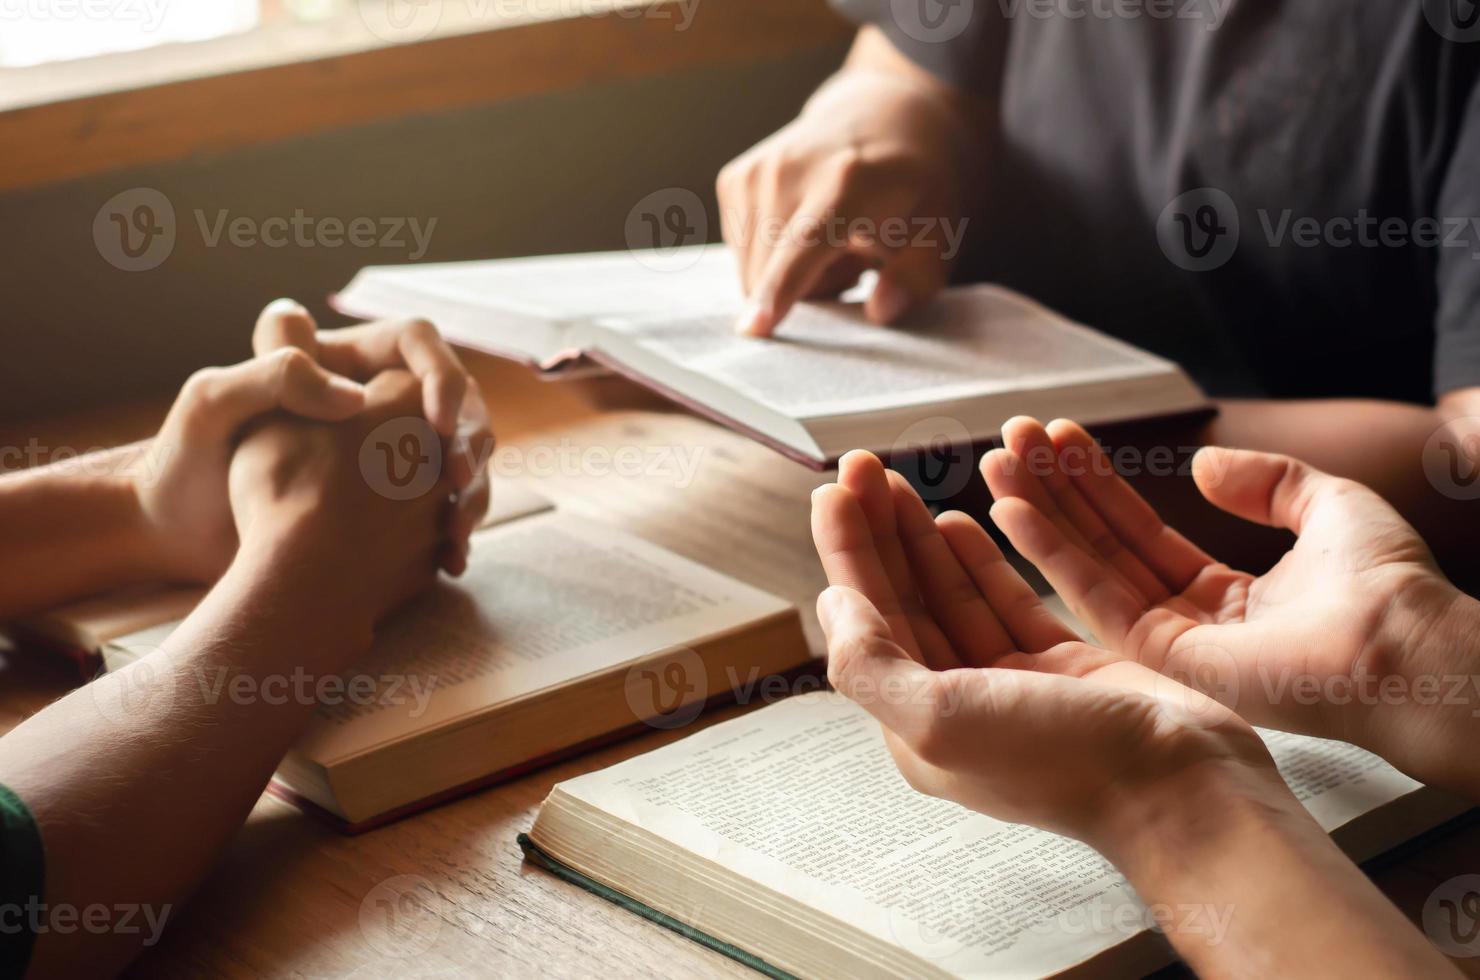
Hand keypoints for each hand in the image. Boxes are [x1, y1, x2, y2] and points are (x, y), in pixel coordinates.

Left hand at [132, 302, 491, 586]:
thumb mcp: (212, 402)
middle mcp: (371, 401)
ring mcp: (387, 453)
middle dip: (471, 438)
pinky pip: (449, 504)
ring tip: (457, 528)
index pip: (417, 341)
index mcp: (337, 361)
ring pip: (463, 453)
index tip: (438, 423)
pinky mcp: (391, 502)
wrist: (179, 540)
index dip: (441, 375)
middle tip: (457, 482)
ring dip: (475, 486)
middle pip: (457, 398)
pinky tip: (449, 553)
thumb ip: (276, 373)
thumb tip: (355, 395)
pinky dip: (459, 526)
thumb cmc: (184, 464)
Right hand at [718, 49, 970, 336]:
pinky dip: (771, 255)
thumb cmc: (913, 183)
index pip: (804, 246)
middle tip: (852, 257)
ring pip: (752, 273)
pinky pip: (743, 254)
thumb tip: (880, 312)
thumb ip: (917, 278)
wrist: (882, 112)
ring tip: (829, 239)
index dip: (779, 290)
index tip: (753, 329)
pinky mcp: (734, 179)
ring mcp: (755, 172)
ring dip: (788, 275)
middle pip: (773, 275)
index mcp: (846, 183)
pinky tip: (802, 225)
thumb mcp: (939, 231)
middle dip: (809, 291)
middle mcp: (789, 171)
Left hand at [810, 450, 1277, 843]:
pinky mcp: (1064, 666)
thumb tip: (831, 604)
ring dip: (922, 538)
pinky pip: (1007, 601)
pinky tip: (958, 520)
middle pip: (903, 601)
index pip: (866, 621)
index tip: (834, 489)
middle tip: (863, 465)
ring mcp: (1012, 685)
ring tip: (897, 482)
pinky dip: (981, 561)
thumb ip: (871, 664)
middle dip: (879, 533)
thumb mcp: (940, 721)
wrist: (1180, 788)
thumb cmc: (1063, 763)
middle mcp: (958, 705)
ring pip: (952, 594)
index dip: (847, 551)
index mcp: (917, 724)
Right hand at [982, 416, 1479, 796]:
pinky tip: (1013, 511)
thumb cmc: (1388, 586)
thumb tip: (1200, 466)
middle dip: (1055, 491)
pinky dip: (1048, 551)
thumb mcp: (1329, 504)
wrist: (1408, 642)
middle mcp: (1190, 621)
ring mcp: (1169, 644)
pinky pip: (1091, 596)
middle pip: (1104, 545)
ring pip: (1087, 567)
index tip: (1059, 439)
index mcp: (1228, 597)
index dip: (1099, 483)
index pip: (1143, 532)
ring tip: (996, 464)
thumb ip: (1266, 481)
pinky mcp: (1158, 658)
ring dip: (1037, 515)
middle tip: (1011, 441)